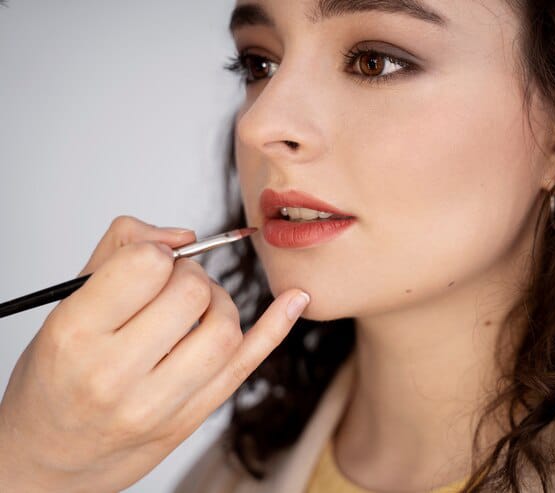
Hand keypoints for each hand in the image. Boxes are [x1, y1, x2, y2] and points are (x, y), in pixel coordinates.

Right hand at [0, 215, 308, 491]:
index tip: (150, 264)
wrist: (47, 459)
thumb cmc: (53, 376)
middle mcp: (116, 374)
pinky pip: (244, 367)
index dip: (157, 254)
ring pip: (225, 329)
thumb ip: (120, 252)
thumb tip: (184, 237)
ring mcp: (158, 405)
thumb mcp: (65, 306)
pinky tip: (296, 298)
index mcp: (76, 334)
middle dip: (192, 276)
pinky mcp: (189, 420)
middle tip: (173, 285)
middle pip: (193, 294)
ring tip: (196, 307)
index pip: (148, 265)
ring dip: (220, 302)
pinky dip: (275, 328)